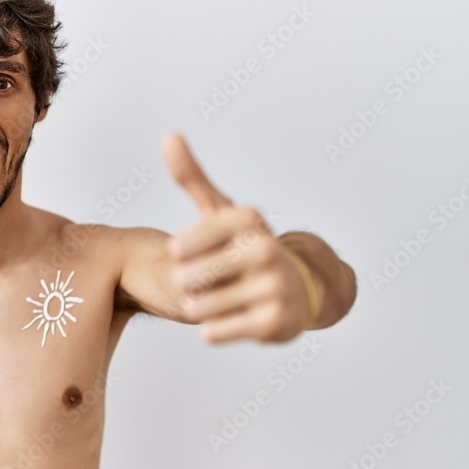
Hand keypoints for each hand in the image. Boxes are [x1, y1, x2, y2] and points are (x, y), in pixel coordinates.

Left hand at [162, 132, 311, 343]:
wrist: (299, 289)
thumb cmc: (245, 247)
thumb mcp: (220, 211)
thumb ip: (192, 177)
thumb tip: (169, 137)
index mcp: (248, 221)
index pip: (183, 243)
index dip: (178, 254)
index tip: (183, 253)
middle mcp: (266, 250)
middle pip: (189, 278)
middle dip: (187, 284)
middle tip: (199, 282)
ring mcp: (274, 287)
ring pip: (200, 307)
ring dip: (198, 307)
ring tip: (211, 299)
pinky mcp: (275, 323)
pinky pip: (216, 332)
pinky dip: (213, 329)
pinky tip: (225, 318)